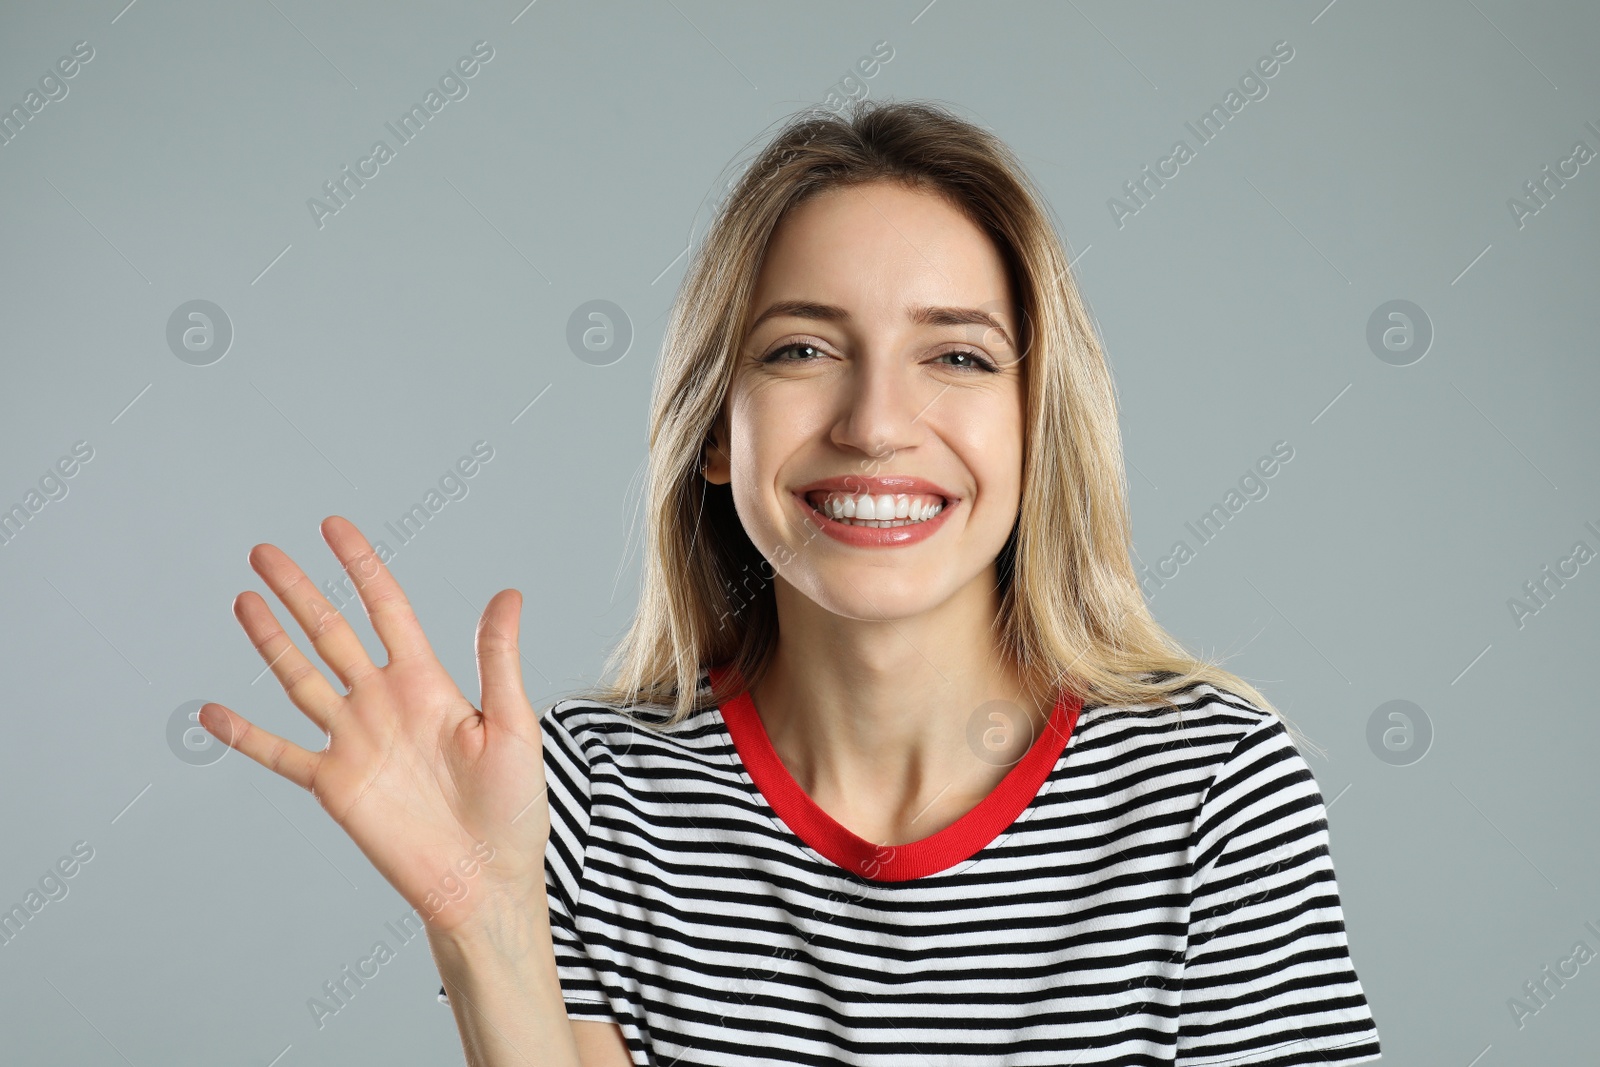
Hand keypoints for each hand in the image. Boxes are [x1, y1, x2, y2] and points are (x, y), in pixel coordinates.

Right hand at [198, 516, 549, 933]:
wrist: (486, 879)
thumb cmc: (514, 808)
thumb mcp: (514, 724)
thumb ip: (498, 659)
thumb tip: (508, 593)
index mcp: (428, 683)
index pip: (386, 609)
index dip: (360, 566)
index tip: (333, 527)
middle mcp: (384, 703)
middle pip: (332, 632)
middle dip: (299, 591)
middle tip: (264, 551)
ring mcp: (354, 742)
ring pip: (300, 678)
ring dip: (270, 642)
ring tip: (244, 600)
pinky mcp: (334, 785)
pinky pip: (280, 753)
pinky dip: (244, 736)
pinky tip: (210, 712)